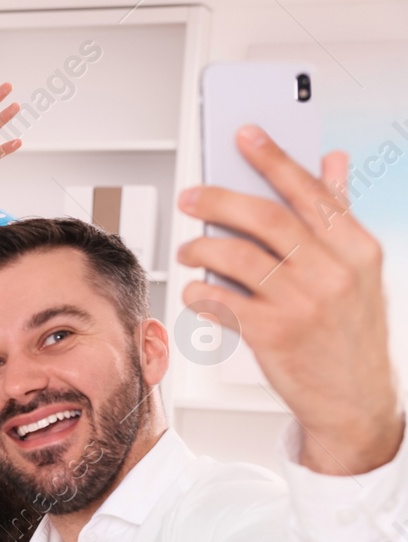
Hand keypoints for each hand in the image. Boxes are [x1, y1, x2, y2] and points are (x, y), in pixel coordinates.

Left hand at [177, 127, 403, 475]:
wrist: (354, 400)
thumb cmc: (350, 332)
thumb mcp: (359, 270)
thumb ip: (338, 216)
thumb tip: (331, 160)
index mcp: (357, 247)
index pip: (310, 190)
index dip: (272, 158)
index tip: (244, 135)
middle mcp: (333, 270)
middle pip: (265, 218)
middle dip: (219, 200)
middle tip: (191, 195)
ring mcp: (303, 302)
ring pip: (236, 257)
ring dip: (202, 248)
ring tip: (189, 249)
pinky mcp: (273, 333)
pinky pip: (222, 299)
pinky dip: (200, 290)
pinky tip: (195, 289)